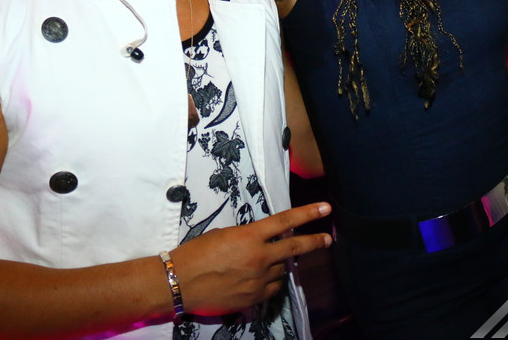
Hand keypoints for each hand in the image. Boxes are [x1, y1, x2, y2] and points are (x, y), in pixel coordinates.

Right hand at [174, 201, 331, 315]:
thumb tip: (263, 240)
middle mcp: (259, 256)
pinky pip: (272, 288)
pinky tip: (257, 280)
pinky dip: (270, 282)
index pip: (286, 220)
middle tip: (328, 239)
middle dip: (315, 241)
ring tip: (261, 263)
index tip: (325, 208)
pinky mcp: (254, 297)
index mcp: (250, 235)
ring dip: (279, 264)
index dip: (308, 213)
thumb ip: (248, 236)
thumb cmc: (196, 253)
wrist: (179, 282)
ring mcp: (258, 279)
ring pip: (281, 269)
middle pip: (295, 247)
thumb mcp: (223, 234)